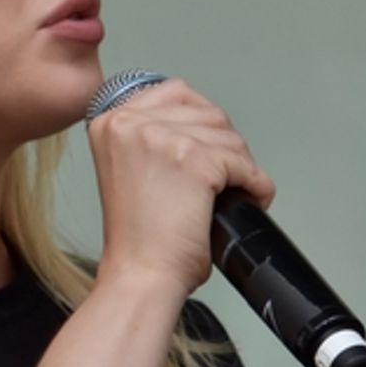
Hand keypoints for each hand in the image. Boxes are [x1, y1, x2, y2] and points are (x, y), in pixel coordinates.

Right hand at [86, 77, 275, 294]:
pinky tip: (246, 200)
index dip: (201, 121)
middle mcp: (130, 122)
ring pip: (228, 135)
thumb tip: (198, 122)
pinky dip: (256, 185)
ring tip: (229, 193)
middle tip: (221, 178)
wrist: (140, 274)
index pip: (175, 92)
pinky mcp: (192, 159)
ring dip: (240, 166)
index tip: (206, 147)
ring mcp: (160, 137)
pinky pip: (244, 163)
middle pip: (207, 112)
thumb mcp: (127, 168)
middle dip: (224, 146)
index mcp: (110, 121)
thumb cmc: (137, 236)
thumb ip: (150, 137)